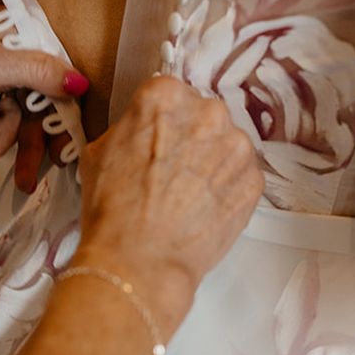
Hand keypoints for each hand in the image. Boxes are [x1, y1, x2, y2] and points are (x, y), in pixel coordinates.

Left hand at [0, 9, 88, 175]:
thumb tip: (81, 83)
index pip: (63, 80)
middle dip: (30, 143)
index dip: (65, 117)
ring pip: (15, 120)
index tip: (63, 152)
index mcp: (30, 36)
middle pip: (42, 107)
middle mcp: (21, 54)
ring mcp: (2, 74)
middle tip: (29, 179)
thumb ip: (40, 73)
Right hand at [74, 76, 263, 333]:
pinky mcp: (255, 180)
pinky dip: (227, 188)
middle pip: (203, 115)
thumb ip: (129, 128)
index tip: (156, 140)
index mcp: (165, 95)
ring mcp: (237, 146)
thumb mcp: (99, 151)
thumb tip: (141, 132)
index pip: (169, 95)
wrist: (139, 260)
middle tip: (172, 170)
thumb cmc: (112, 207)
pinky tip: (205, 208)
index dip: (160, 121)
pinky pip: (241, 175)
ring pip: (226, 144)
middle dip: (191, 137)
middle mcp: (208, 111)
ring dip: (213, 162)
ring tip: (189, 194)